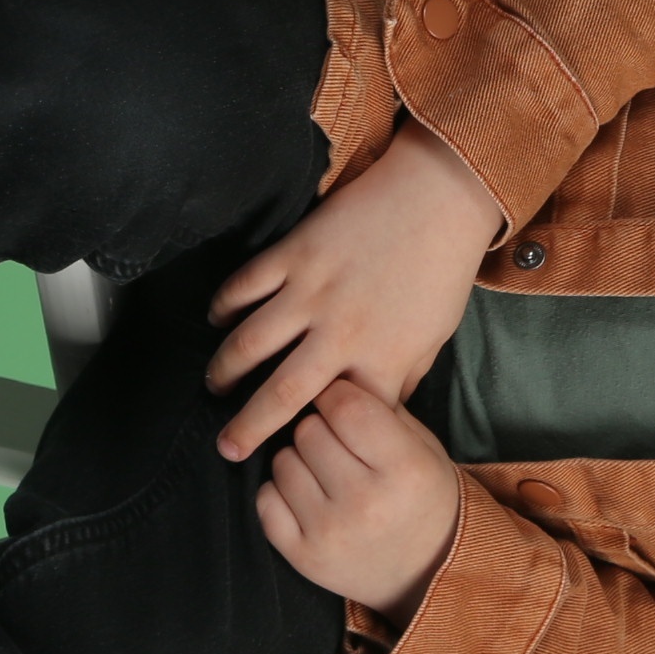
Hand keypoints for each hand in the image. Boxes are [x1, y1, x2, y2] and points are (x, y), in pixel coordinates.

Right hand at [207, 122, 504, 460]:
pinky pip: (244, 286)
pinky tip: (217, 320)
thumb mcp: (433, 340)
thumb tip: (373, 416)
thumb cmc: (439, 273)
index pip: (339, 418)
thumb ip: (399, 381)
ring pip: (249, 343)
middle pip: (282, 393)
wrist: (437, 198)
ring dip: (224, 369)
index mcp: (382, 359)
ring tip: (215, 385)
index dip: (314, 441)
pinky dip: (224, 306)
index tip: (294, 455)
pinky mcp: (294, 253)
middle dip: (248, 427)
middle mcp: (342, 331)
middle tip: (226, 449)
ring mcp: (313, 290)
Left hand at [253, 376, 463, 627]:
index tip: (338, 400)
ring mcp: (330, 532)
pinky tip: (306, 498)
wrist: (426, 571)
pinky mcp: (302, 557)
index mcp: (404, 468)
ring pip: (282, 461)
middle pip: (308, 430)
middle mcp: (366, 501)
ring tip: (324, 474)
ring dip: (297, 460)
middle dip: (318, 428)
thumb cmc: (421, 497)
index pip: (346, 405)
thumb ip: (381, 410)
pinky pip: (265, 500)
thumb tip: (327, 377)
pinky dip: (279, 492)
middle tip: (335, 443)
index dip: (336, 394)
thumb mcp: (422, 448)